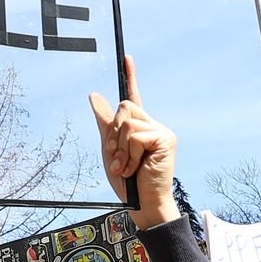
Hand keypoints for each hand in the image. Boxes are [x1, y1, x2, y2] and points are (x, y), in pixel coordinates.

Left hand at [88, 56, 177, 228]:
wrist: (140, 204)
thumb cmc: (128, 181)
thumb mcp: (110, 149)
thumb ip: (105, 123)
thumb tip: (94, 95)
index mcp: (139, 126)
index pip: (133, 96)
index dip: (131, 75)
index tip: (127, 57)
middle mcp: (152, 125)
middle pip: (124, 108)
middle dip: (114, 136)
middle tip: (118, 160)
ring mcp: (160, 131)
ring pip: (127, 121)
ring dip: (120, 148)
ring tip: (127, 167)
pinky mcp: (165, 139)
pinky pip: (136, 135)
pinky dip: (130, 153)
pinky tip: (136, 167)